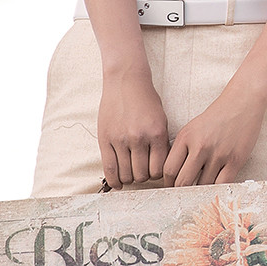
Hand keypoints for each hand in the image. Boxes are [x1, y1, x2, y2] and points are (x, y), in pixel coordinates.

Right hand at [97, 68, 169, 188]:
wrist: (126, 81)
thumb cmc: (146, 101)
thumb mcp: (161, 120)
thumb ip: (160, 143)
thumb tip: (160, 170)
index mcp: (157, 133)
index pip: (159, 169)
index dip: (158, 176)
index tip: (155, 173)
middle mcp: (139, 138)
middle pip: (142, 174)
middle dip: (144, 177)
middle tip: (142, 173)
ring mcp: (121, 140)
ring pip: (126, 174)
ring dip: (129, 178)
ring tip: (130, 173)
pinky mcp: (105, 139)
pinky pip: (109, 168)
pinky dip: (114, 180)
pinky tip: (118, 183)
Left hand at [166, 84, 266, 187]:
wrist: (242, 103)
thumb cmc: (217, 116)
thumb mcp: (192, 128)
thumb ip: (181, 148)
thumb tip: (173, 175)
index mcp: (185, 138)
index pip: (169, 170)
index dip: (168, 182)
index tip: (172, 186)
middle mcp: (200, 146)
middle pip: (183, 181)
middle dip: (182, 190)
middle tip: (185, 194)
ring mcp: (218, 154)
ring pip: (202, 186)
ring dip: (201, 191)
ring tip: (202, 190)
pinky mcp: (235, 160)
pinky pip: (222, 184)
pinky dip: (217, 190)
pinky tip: (216, 189)